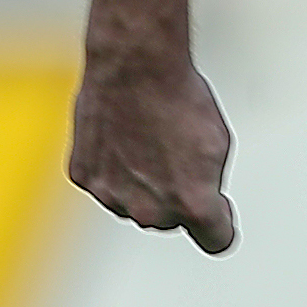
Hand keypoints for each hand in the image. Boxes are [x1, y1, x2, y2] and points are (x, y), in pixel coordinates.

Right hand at [69, 48, 238, 253]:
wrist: (134, 66)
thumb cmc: (179, 98)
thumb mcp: (218, 144)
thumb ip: (209, 185)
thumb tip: (201, 201)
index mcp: (192, 205)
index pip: (216, 240)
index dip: (221, 221)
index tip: (218, 207)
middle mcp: (150, 211)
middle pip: (170, 219)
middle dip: (176, 196)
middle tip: (175, 153)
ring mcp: (113, 197)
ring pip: (134, 204)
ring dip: (142, 184)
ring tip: (147, 139)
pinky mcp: (85, 178)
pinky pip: (105, 183)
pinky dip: (112, 168)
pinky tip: (121, 136)